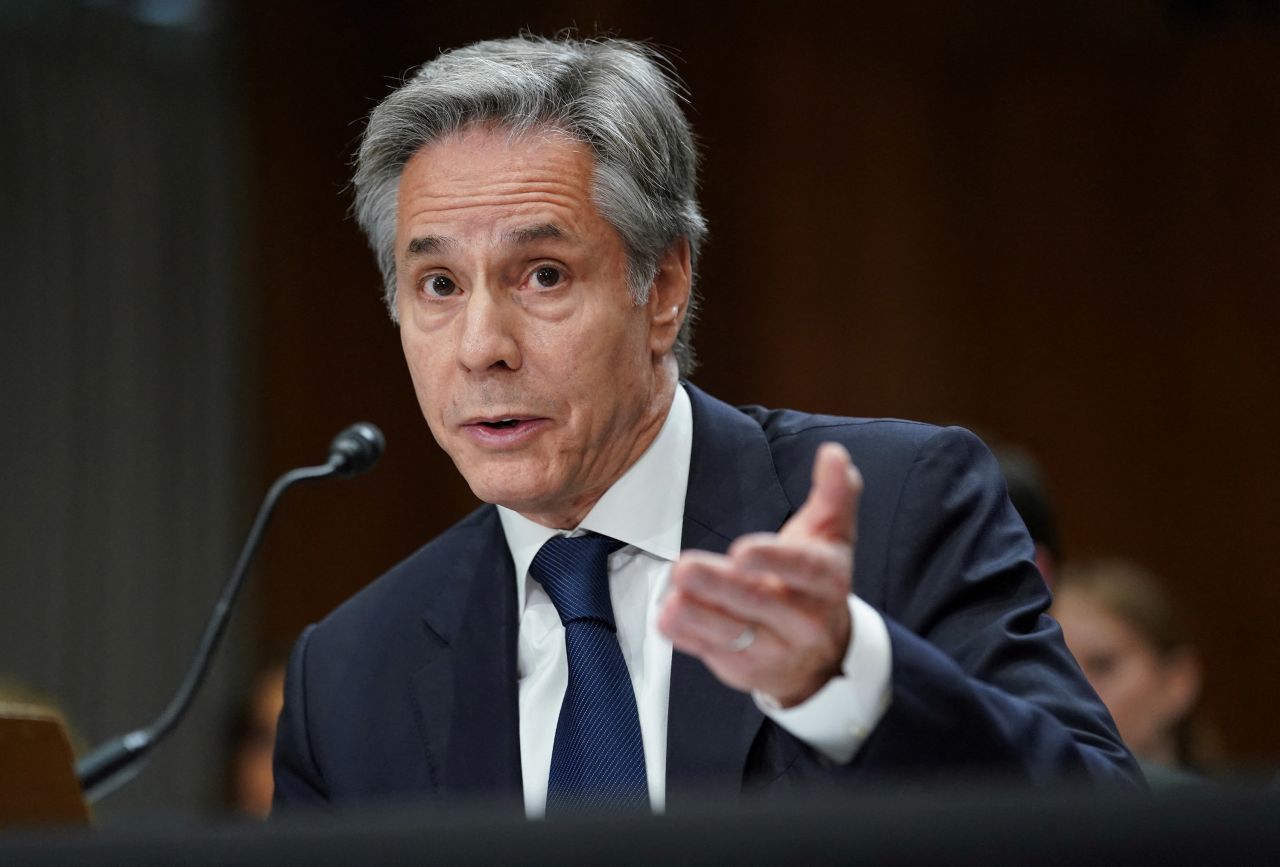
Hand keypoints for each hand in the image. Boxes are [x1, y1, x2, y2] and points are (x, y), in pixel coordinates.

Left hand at [658, 442, 862, 706]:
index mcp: (827, 581)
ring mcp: (773, 649)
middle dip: (721, 586)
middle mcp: (805, 620)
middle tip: (685, 566)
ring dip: (699, 617)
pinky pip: (712, 653)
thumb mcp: (830, 536)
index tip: (742, 551)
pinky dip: (687, 638)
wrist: (823, 656)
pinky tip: (666, 619)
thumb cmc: (816, 582)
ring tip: (672, 599)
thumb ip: (834, 494)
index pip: (804, 570)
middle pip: (760, 603)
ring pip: (734, 634)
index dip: (774, 560)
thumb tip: (835, 454)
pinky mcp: (744, 667)